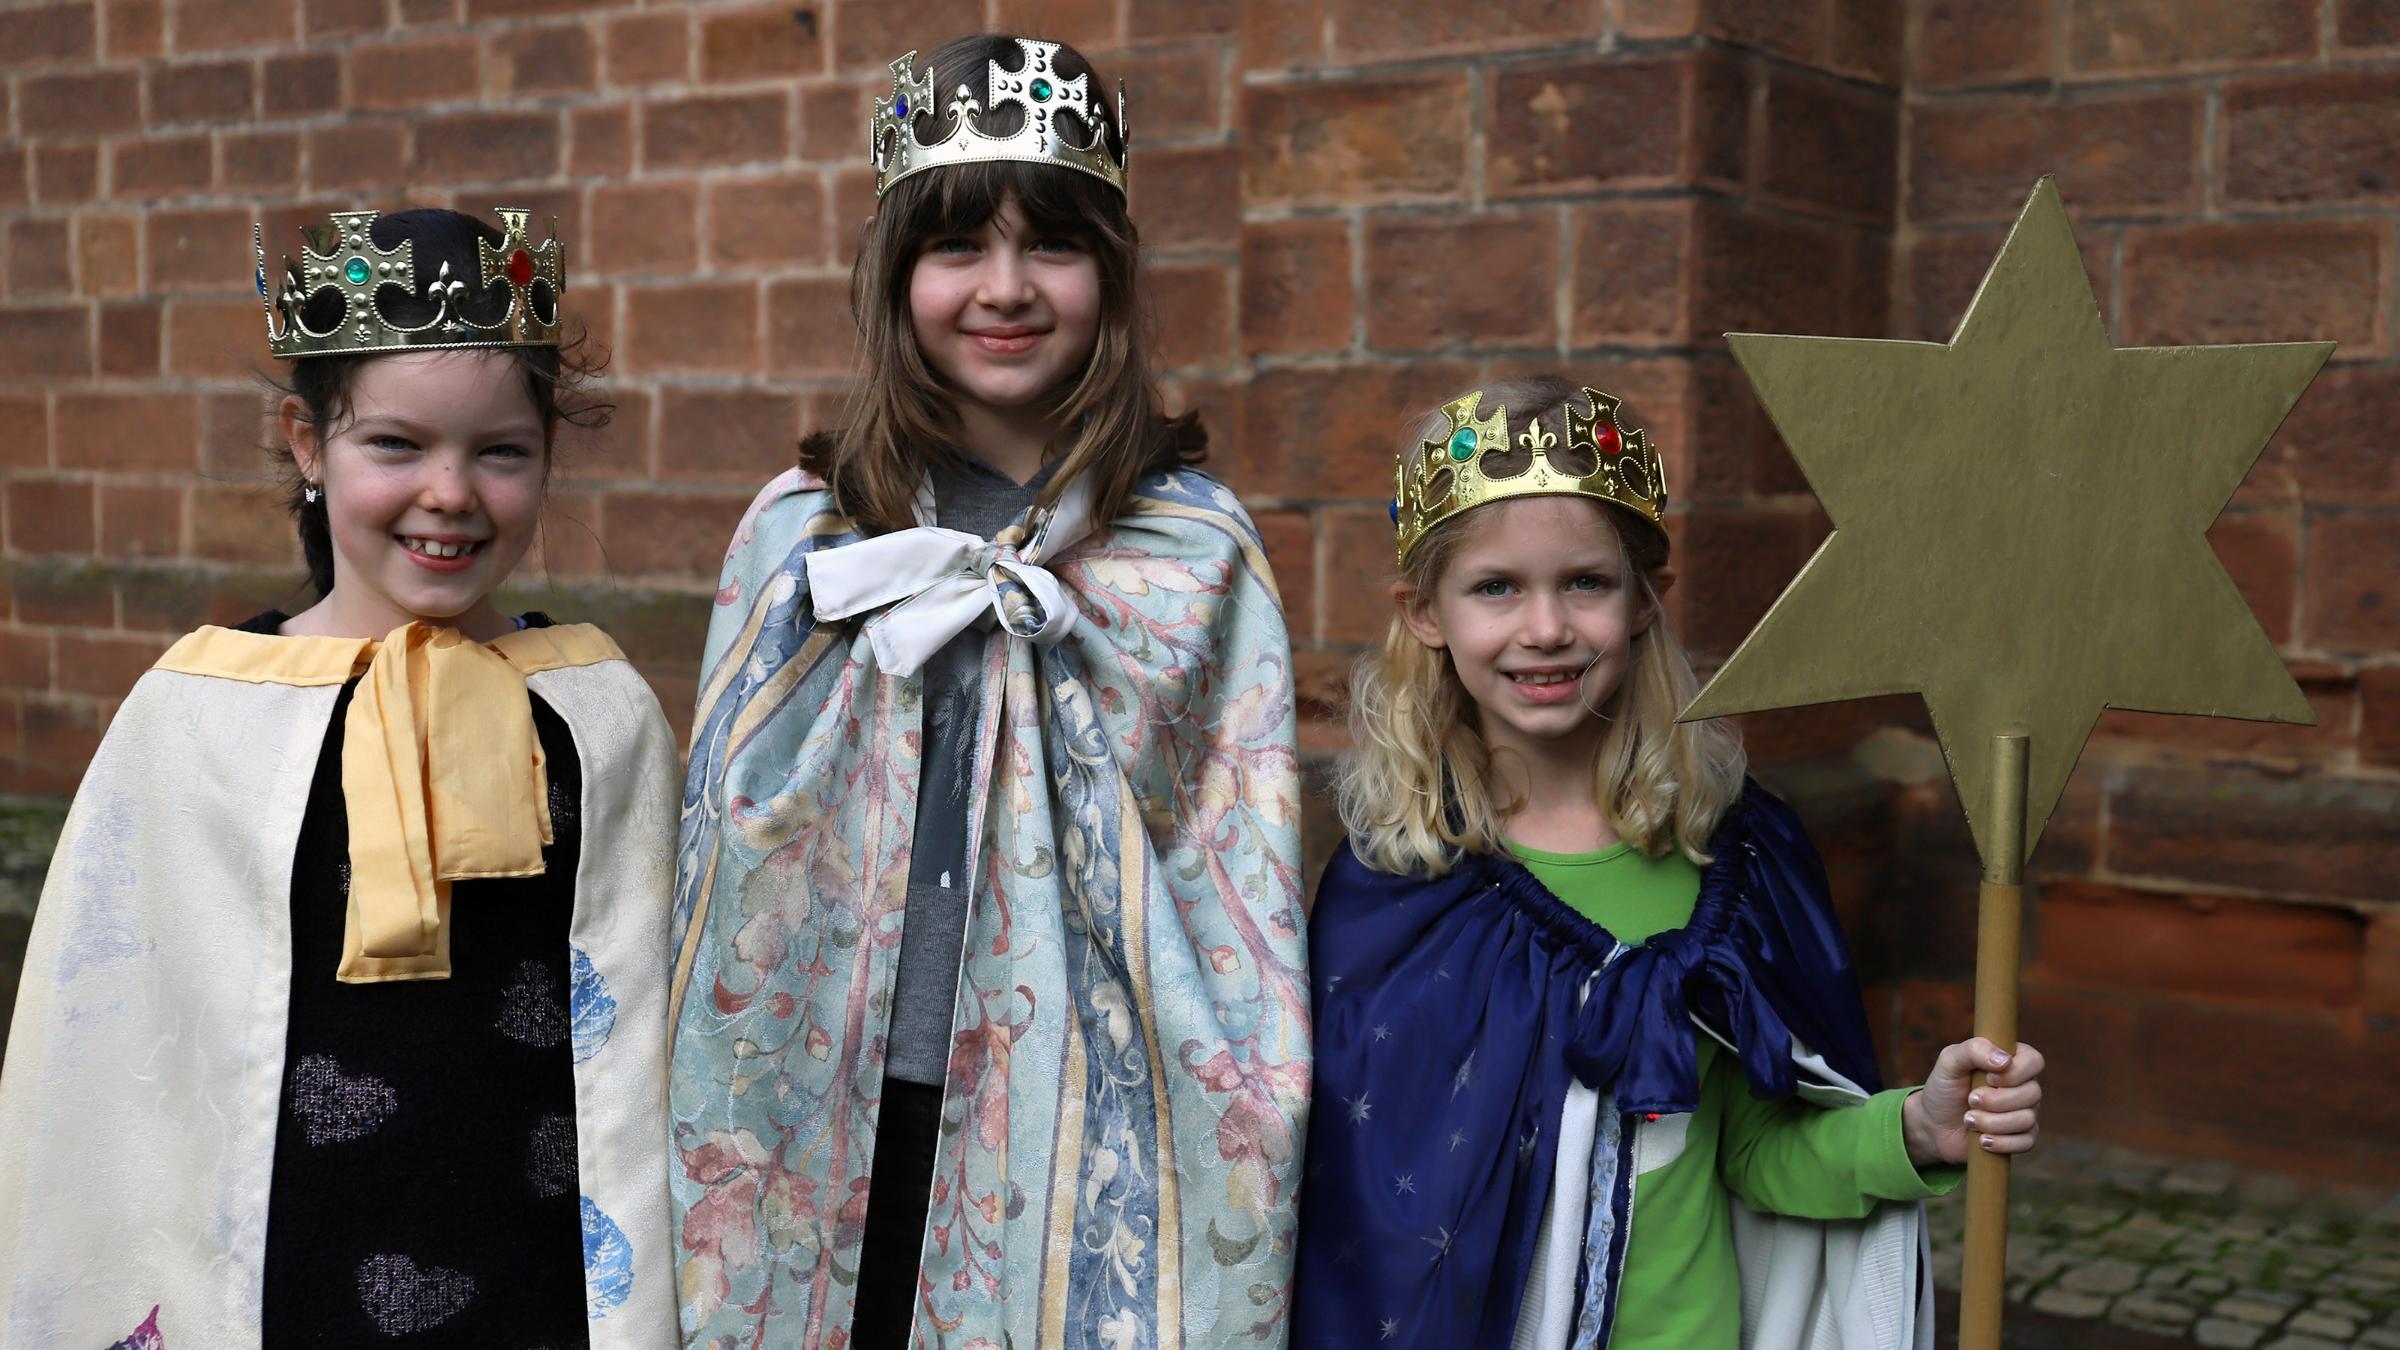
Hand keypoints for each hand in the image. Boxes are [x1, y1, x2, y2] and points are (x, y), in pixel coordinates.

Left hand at [1901, 1037, 2044, 1167]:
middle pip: (2032, 1093)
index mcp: (2011, 1061)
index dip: (2014, 1072)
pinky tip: (1982, 1140)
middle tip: (1970, 1100)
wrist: (1934, 1125)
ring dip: (1992, 1122)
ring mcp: (2025, 1112)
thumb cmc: (1944, 1088)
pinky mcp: (2021, 1137)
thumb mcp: (1950, 1061)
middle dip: (1996, 1100)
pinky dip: (2001, 1142)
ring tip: (1969, 1120)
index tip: (1988, 1078)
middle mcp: (2023, 1086)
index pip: (2034, 1061)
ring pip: (2027, 1119)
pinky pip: (2026, 1142)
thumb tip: (2005, 1060)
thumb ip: (1974, 1049)